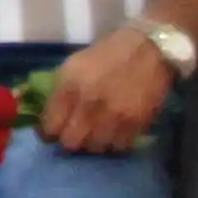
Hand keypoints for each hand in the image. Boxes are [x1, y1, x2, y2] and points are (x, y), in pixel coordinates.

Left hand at [38, 30, 178, 155]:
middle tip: (74, 135)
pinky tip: (114, 132)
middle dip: (69, 142)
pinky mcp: (138, 122)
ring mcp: (115, 115)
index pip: (50, 126)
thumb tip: (49, 119)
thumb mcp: (73, 66)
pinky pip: (120, 146)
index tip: (51, 133)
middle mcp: (90, 103)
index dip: (48, 134)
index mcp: (69, 86)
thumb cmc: (106, 55)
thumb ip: (59, 93)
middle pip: (71, 143)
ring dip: (93, 143)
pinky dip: (115, 142)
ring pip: (96, 148)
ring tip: (95, 133)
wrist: (149, 49)